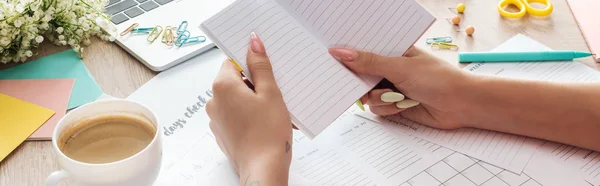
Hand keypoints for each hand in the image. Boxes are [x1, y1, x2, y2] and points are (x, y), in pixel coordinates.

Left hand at [206, 32, 291, 185]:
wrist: (263, 168)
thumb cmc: (268, 133)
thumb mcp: (270, 92)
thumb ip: (260, 65)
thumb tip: (253, 43)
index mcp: (222, 86)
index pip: (232, 61)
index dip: (250, 63)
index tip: (265, 70)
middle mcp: (214, 102)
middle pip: (234, 81)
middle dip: (254, 84)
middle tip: (274, 93)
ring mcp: (216, 119)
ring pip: (236, 99)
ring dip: (252, 100)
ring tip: (272, 111)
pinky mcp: (222, 133)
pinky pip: (235, 115)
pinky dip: (248, 115)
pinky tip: (265, 123)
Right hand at [329, 46, 473, 128]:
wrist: (461, 105)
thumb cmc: (437, 79)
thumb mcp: (400, 67)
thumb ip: (369, 62)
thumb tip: (341, 52)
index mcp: (392, 51)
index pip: (363, 49)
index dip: (348, 54)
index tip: (331, 56)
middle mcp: (389, 68)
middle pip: (360, 74)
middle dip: (361, 81)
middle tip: (363, 82)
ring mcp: (390, 87)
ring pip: (366, 95)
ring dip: (380, 98)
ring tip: (398, 96)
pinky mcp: (393, 105)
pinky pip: (376, 109)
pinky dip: (387, 108)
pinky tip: (403, 105)